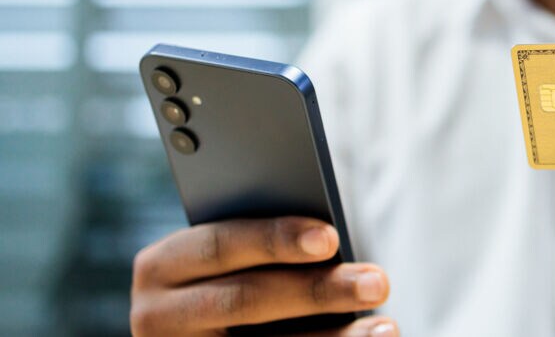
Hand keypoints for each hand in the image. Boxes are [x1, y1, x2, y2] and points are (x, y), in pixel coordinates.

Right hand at [131, 217, 397, 335]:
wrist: (204, 329)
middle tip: (377, 282)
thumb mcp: (234, 260)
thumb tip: (328, 241)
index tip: (330, 238)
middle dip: (318, 291)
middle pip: (247, 300)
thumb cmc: (236, 276)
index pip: (221, 245)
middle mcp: (158, 316)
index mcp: (164, 265)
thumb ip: (263, 247)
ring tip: (385, 326)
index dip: (275, 239)